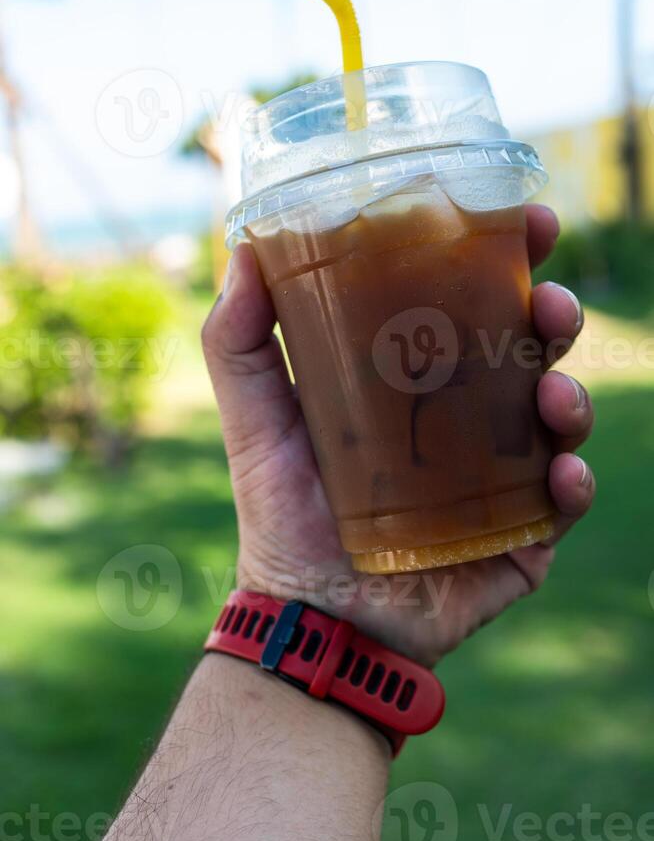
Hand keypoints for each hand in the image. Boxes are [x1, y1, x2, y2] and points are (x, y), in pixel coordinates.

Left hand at [202, 204, 594, 667]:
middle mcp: (465, 418)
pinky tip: (558, 472)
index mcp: (415, 378)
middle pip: (528, 351)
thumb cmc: (283, 515)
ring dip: (570, 395)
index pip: (470, 303)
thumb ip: (239, 342)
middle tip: (550, 304)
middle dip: (554, 316)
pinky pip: (562, 501)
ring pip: (558, 416)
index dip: (506, 258)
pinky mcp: (519, 534)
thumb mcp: (254, 418)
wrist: (310, 618)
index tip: (527, 222)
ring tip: (550, 396)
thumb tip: (240, 250)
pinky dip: (571, 483)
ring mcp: (499, 475)